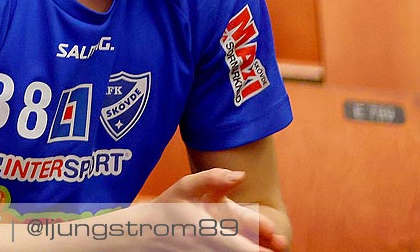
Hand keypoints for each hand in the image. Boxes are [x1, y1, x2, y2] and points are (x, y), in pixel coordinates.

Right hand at [120, 168, 284, 251]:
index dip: (261, 243)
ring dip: (250, 249)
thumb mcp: (184, 187)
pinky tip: (245, 246)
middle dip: (262, 249)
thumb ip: (212, 178)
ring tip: (268, 247)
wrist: (138, 235)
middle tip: (281, 246)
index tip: (278, 238)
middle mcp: (208, 245)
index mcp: (206, 228)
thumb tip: (242, 175)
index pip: (241, 243)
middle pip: (241, 250)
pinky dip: (236, 250)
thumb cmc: (164, 209)